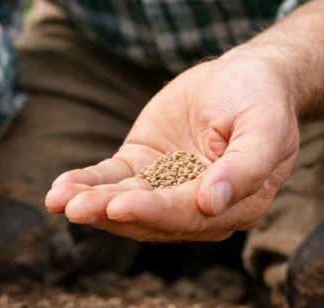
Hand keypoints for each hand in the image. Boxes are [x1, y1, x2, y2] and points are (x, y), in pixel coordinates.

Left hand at [45, 51, 301, 241]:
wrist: (247, 75)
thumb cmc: (263, 100)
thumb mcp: (265, 127)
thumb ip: (246, 167)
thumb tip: (212, 204)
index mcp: (233, 206)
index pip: (186, 215)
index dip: (152, 211)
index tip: (119, 207)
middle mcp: (195, 207)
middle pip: (147, 216)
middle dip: (109, 213)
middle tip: (76, 209)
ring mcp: (164, 188)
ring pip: (122, 202)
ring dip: (89, 203)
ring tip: (58, 200)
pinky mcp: (140, 169)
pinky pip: (108, 180)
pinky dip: (83, 184)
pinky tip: (58, 190)